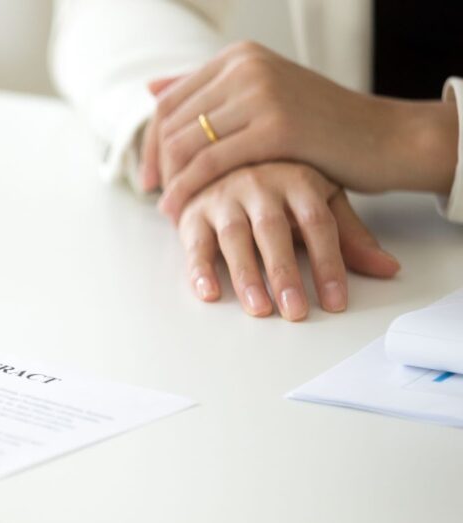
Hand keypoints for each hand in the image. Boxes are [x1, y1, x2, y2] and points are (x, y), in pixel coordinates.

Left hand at [142, 42, 458, 220]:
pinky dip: (187, 190)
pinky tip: (179, 213)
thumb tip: (151, 89)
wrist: (385, 138)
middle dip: (158, 166)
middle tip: (158, 198)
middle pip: (172, 123)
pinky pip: (209, 163)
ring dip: (171, 182)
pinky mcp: (275, 126)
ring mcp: (261, 93)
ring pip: (186, 143)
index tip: (151, 177)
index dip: (151, 143)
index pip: (171, 101)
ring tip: (169, 211)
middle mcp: (246, 66)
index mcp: (239, 56)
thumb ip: (211, 93)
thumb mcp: (263, 99)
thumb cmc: (322, 128)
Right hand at [177, 162, 399, 320]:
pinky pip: (195, 242)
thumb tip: (389, 269)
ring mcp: (223, 196)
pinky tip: (208, 292)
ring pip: (234, 237)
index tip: (335, 301)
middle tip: (295, 311)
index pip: (317, 223)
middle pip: (273, 231)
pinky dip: (198, 268)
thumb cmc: (277, 183)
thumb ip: (349, 236)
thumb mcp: (319, 200)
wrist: (223, 151)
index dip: (328, 263)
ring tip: (259, 309)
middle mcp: (258, 184)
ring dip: (246, 275)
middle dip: (284, 273)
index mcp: (297, 179)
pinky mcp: (193, 212)